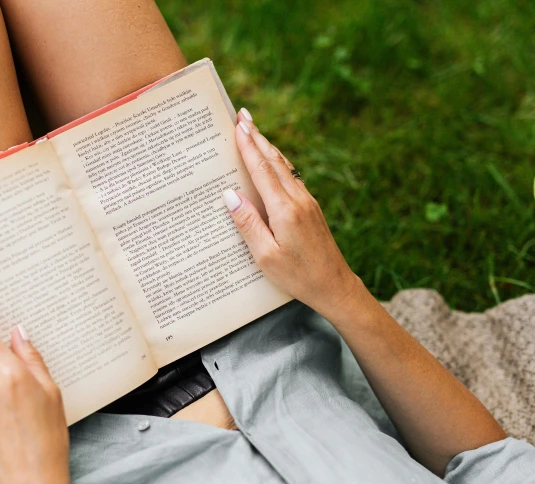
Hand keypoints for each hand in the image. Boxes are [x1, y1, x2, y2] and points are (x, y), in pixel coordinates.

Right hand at [223, 110, 361, 318]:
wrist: (335, 286)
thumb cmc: (297, 276)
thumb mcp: (265, 256)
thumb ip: (247, 223)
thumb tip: (230, 194)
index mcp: (284, 209)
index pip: (261, 169)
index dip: (248, 146)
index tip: (237, 125)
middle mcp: (298, 199)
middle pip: (273, 161)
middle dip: (257, 137)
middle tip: (242, 115)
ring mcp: (307, 202)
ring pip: (284, 167)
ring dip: (267, 146)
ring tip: (253, 131)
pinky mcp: (311, 209)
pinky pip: (290, 178)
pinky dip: (277, 163)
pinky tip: (272, 161)